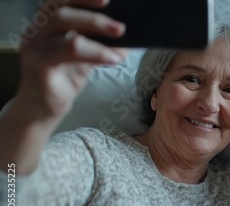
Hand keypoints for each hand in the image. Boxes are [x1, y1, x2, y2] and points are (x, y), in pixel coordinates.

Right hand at [16, 0, 125, 118]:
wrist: (44, 107)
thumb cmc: (65, 77)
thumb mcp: (88, 57)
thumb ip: (103, 44)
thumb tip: (130, 37)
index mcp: (48, 24)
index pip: (61, 2)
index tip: (107, 0)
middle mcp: (38, 31)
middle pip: (62, 14)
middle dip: (95, 19)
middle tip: (121, 28)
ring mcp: (36, 48)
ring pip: (70, 38)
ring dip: (99, 43)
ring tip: (119, 51)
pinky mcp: (39, 66)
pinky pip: (69, 57)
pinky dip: (95, 56)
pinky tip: (112, 60)